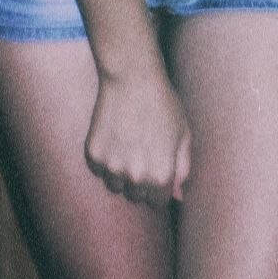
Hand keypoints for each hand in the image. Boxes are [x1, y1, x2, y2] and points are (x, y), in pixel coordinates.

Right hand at [85, 66, 191, 205]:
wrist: (132, 77)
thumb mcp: (183, 135)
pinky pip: (98, 170)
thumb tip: (178, 196)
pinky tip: (113, 137)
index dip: (158, 183)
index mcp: (161, 177)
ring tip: (127, 143)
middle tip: (141, 150)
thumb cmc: (163, 104)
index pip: (157, 201)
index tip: (156, 163)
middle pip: (135, 196)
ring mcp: (112, 167)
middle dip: (139, 180)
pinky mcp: (94, 155)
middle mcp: (135, 177)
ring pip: (114, 185)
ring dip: (120, 172)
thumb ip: (183, 169)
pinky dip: (104, 159)